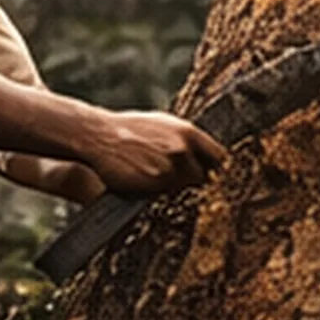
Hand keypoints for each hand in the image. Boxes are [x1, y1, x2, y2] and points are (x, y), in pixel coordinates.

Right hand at [86, 110, 228, 195]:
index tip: (215, 176)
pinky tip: (147, 183)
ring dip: (176, 188)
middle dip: (196, 181)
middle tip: (181, 181)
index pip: (220, 157)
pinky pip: (167, 195)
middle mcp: (184, 149)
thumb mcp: (162, 125)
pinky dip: (161, 193)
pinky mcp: (157, 183)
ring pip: (185, 187)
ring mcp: (171, 167)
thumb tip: (202, 153)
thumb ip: (184, 139)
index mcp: (188, 132)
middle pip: (205, 176)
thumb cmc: (128, 130)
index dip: (217, 169)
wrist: (99, 136)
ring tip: (155, 177)